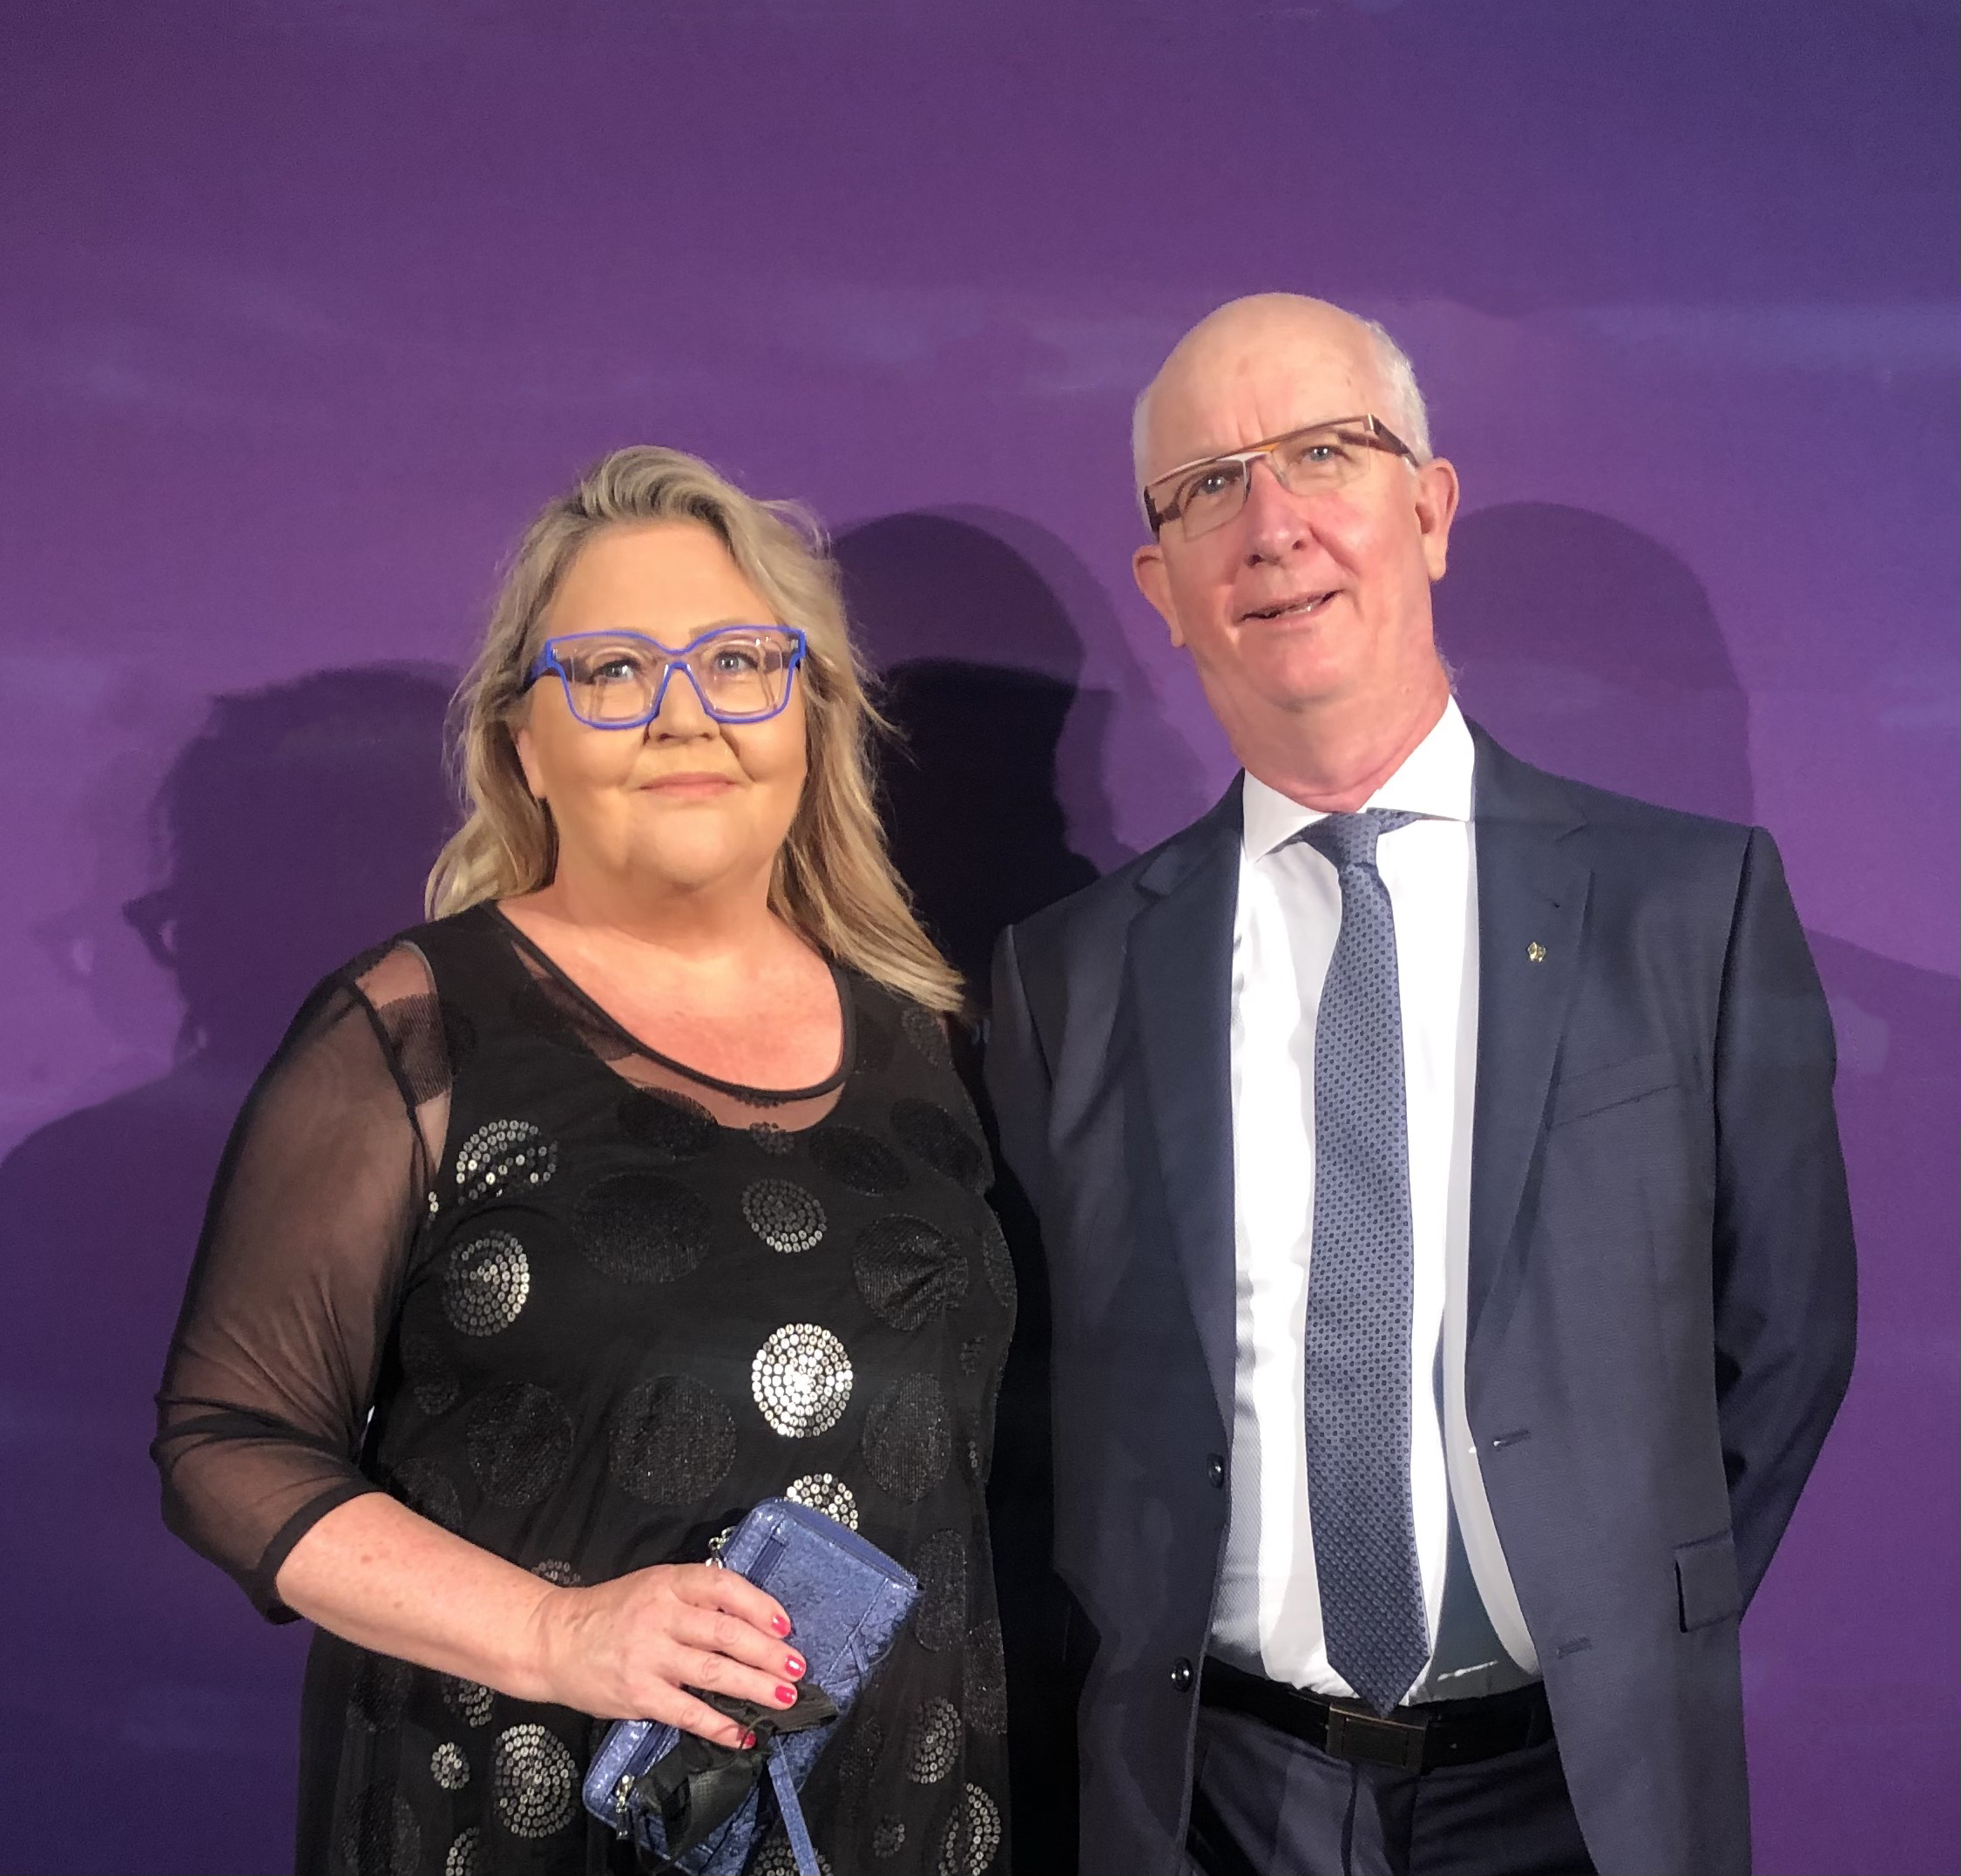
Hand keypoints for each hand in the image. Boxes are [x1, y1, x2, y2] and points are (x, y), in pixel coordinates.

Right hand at [530, 1563, 804, 1746]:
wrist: (554, 1640)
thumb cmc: (610, 1612)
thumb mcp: (652, 1586)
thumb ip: (694, 1598)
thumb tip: (749, 1618)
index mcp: (668, 1583)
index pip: (724, 1588)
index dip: (759, 1605)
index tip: (784, 1624)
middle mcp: (660, 1617)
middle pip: (726, 1633)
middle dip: (768, 1653)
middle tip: (797, 1668)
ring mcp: (649, 1657)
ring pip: (713, 1672)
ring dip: (755, 1687)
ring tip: (783, 1698)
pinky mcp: (639, 1694)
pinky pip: (688, 1712)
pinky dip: (719, 1725)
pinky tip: (742, 1733)